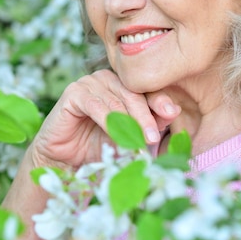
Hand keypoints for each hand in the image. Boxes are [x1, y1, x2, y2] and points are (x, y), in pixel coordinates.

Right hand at [31, 69, 181, 170]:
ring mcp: (90, 82)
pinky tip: (115, 134)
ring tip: (137, 141)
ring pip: (116, 100)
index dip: (160, 101)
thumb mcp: (130, 137)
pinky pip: (95, 104)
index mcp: (125, 86)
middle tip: (153, 136)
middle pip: (133, 94)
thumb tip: (174, 111)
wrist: (66, 160)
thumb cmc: (99, 147)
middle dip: (145, 117)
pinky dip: (107, 120)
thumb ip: (150, 123)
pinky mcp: (73, 92)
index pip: (147, 90)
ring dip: (128, 123)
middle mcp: (108, 79)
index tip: (172, 113)